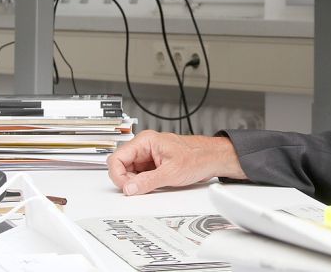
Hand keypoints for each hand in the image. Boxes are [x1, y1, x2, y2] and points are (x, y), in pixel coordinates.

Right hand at [107, 130, 246, 195]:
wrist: (213, 158)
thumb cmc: (198, 157)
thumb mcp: (171, 172)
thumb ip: (147, 181)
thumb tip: (129, 188)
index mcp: (146, 141)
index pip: (117, 158)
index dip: (118, 175)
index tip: (126, 188)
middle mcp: (145, 147)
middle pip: (121, 166)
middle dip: (127, 180)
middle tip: (138, 189)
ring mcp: (149, 156)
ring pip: (130, 172)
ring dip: (135, 182)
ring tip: (151, 185)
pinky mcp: (154, 165)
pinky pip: (140, 175)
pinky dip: (143, 183)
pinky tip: (154, 185)